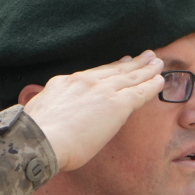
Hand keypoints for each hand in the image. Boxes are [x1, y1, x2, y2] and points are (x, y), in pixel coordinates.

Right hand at [24, 52, 165, 172]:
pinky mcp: (116, 104)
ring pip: (131, 77)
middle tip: (146, 55)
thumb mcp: (35, 111)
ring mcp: (101, 91)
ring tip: (158, 62)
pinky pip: (140, 92)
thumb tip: (39, 110)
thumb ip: (43, 106)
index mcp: (64, 83)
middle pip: (114, 69)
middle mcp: (84, 81)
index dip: (111, 68)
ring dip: (146, 69)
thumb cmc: (33, 135)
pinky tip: (160, 81)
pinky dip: (151, 85)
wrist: (39, 139)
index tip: (121, 62)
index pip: (93, 74)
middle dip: (132, 63)